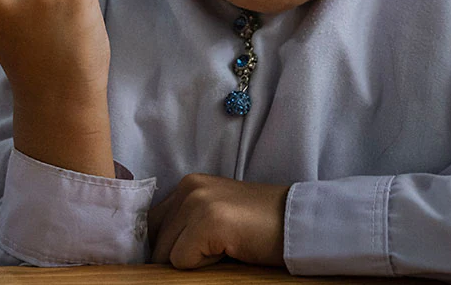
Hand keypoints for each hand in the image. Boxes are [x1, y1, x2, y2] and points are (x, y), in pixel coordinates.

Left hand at [149, 174, 289, 269]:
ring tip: (225, 248)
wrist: (299, 224)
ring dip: (192, 260)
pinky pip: (182, 260)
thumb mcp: (216, 215)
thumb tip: (153, 256)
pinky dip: (204, 265)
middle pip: (154, 239)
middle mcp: (189, 188)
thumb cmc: (261, 227)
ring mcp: (197, 202)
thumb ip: (186, 224)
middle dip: (176, 255)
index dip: (165, 245)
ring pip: (165, 253)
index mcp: (188, 185)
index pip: (151, 224)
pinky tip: (230, 250)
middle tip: (217, 250)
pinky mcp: (208, 221)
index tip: (190, 252)